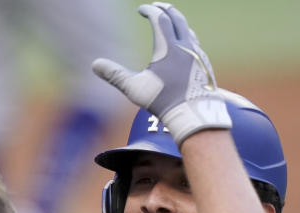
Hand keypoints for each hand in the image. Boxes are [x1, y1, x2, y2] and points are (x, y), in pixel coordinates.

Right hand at [92, 2, 229, 145]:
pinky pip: (196, 44)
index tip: (141, 10)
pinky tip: (184, 45)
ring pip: (188, 30)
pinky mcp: (205, 65)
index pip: (159, 18)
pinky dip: (187, 37)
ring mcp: (198, 55)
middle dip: (165, 9)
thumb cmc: (163, 102)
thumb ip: (115, 75)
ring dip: (177, 22)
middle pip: (176, 18)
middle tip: (156, 6)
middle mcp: (185, 46)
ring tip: (170, 22)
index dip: (149, 10)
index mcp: (168, 47)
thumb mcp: (135, 88)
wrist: (195, 115)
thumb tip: (95, 65)